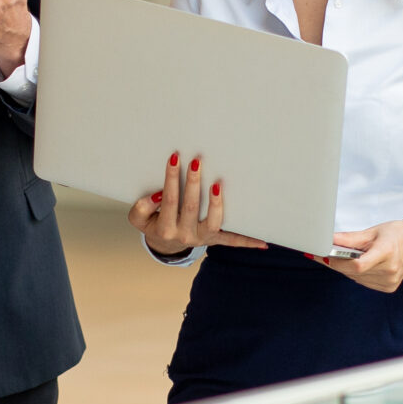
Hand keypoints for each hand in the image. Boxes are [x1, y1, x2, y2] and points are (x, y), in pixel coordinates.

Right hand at [128, 152, 264, 257]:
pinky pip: (232, 241)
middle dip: (193, 183)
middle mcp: (185, 235)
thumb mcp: (139, 219)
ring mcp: (203, 238)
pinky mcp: (215, 240)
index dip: (171, 178)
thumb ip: (142, 207)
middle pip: (190, 207)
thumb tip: (158, 196)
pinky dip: (248, 241)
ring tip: (218, 185)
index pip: (169, 199)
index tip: (175, 158)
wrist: (166, 245)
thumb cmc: (154, 224)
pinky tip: (263, 241)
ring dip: (216, 204)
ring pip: (213, 222)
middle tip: (196, 161)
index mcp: (165, 228)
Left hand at [320, 218, 402, 292]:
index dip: (338, 262)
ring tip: (347, 257)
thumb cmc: (395, 235)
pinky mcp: (388, 288)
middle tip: (327, 253)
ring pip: (356, 278)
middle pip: (354, 272)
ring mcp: (390, 281)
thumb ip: (349, 238)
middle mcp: (390, 270)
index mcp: (387, 252)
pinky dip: (356, 274)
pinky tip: (361, 265)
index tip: (324, 255)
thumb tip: (328, 240)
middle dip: (337, 263)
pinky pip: (363, 282)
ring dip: (346, 268)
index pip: (358, 265)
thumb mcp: (372, 232)